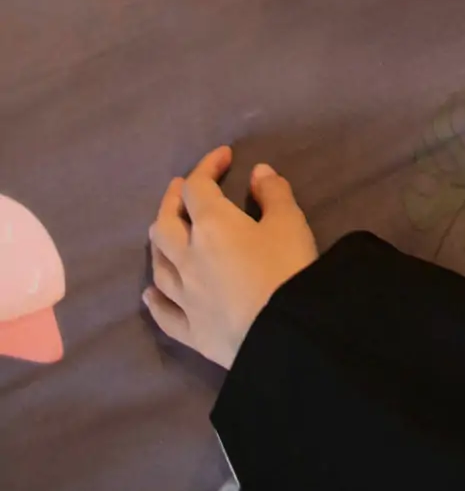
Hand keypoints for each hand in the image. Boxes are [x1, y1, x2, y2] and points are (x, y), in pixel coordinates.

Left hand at [144, 147, 317, 368]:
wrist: (285, 333)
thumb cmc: (288, 269)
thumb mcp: (290, 222)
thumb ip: (273, 193)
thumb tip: (258, 172)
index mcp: (212, 225)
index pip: (198, 187)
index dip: (207, 166)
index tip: (223, 156)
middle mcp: (188, 258)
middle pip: (165, 224)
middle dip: (172, 201)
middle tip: (182, 189)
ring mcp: (184, 297)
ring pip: (158, 265)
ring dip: (160, 243)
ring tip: (166, 232)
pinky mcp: (189, 330)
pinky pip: (163, 313)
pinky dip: (155, 299)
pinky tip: (150, 293)